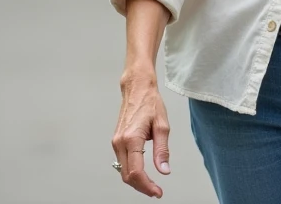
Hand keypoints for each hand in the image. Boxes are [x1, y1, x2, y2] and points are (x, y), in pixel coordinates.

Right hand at [113, 70, 171, 197]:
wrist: (137, 88)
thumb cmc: (150, 102)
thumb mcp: (162, 126)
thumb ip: (162, 150)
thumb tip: (164, 170)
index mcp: (132, 139)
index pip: (136, 172)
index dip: (147, 186)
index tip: (158, 192)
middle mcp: (120, 142)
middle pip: (127, 175)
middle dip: (142, 187)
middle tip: (156, 191)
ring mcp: (116, 142)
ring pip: (123, 171)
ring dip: (136, 181)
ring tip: (151, 184)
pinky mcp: (116, 141)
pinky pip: (122, 163)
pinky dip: (131, 172)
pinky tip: (142, 173)